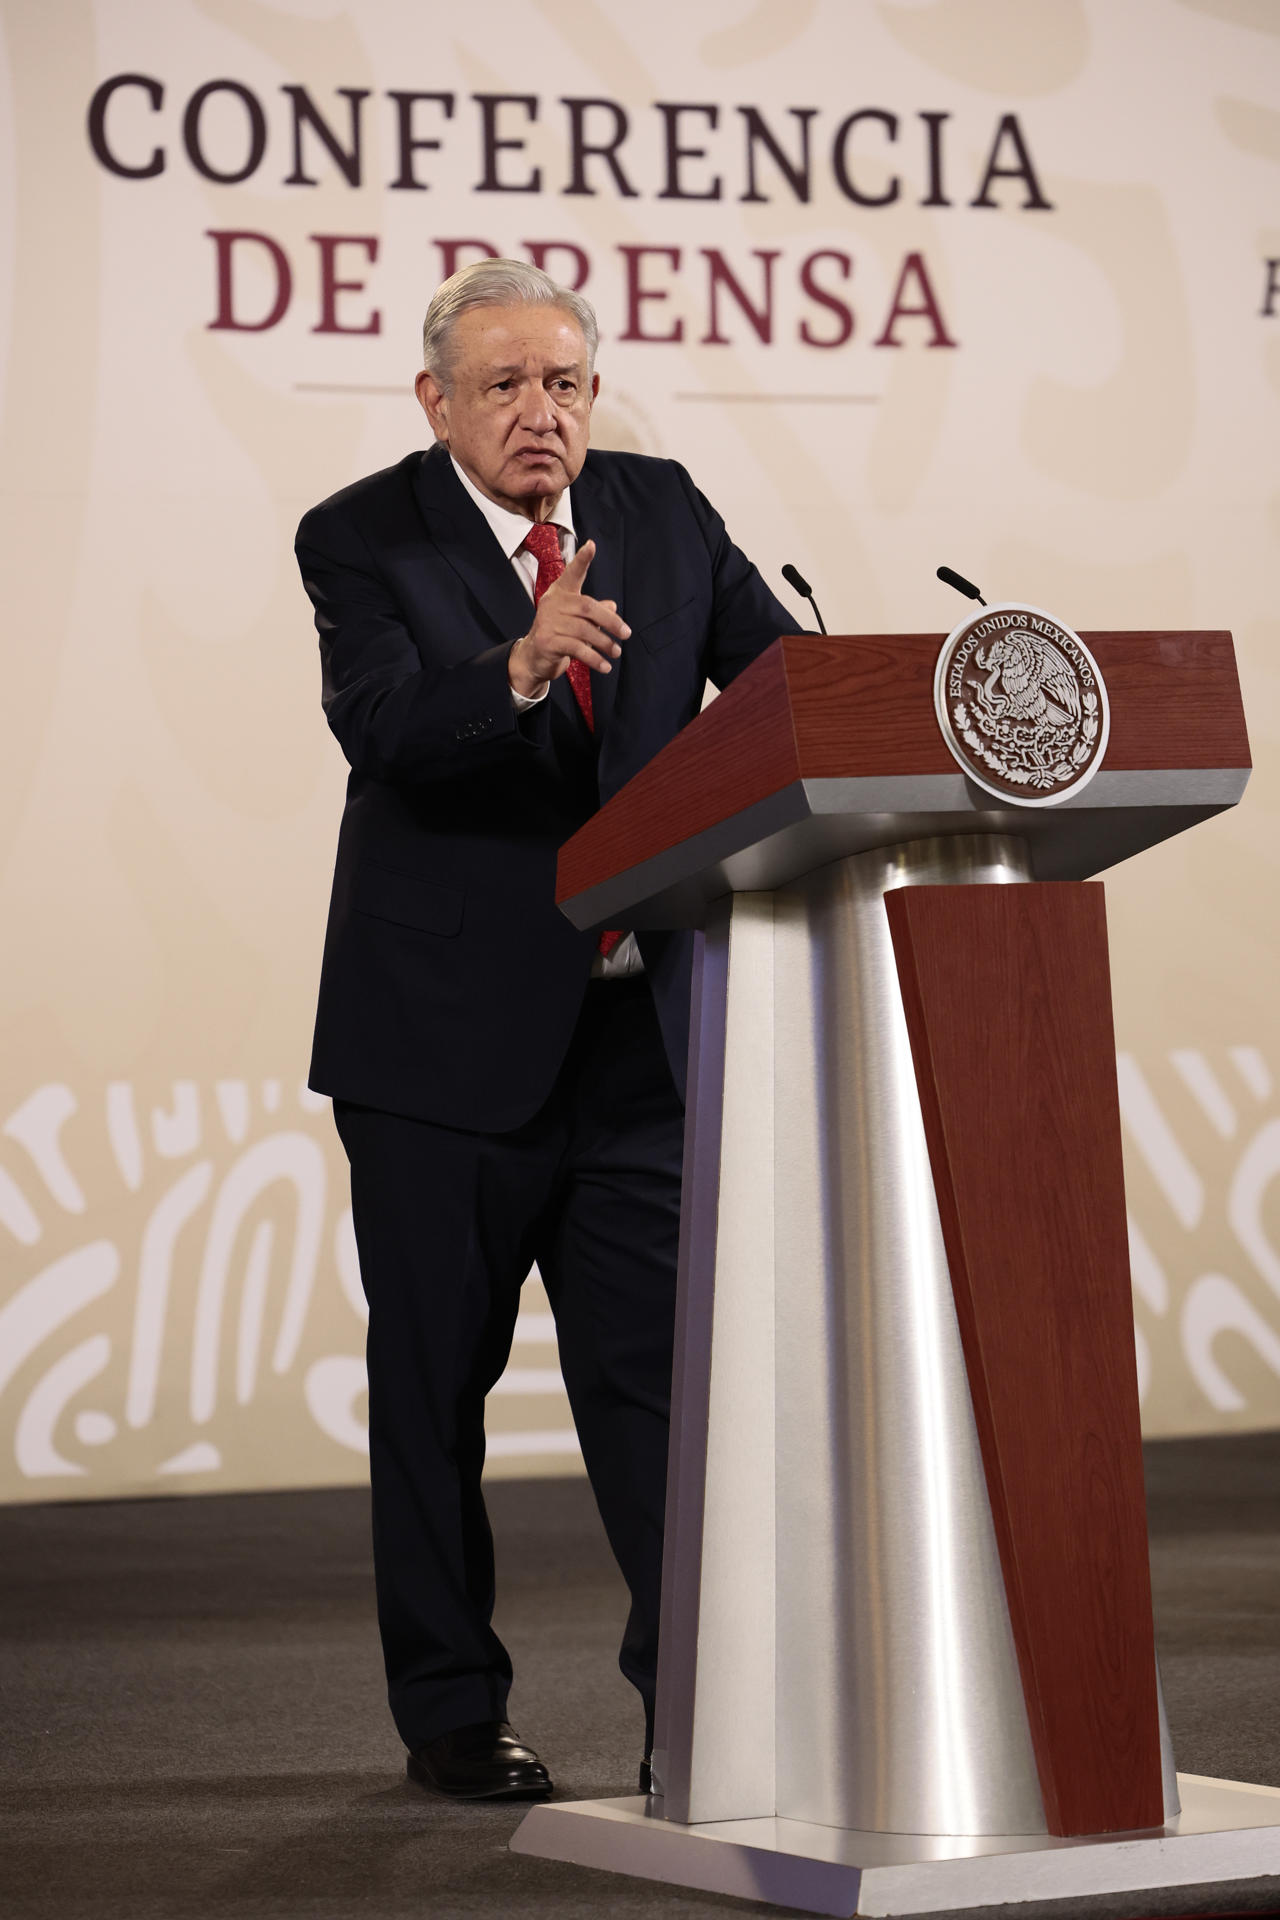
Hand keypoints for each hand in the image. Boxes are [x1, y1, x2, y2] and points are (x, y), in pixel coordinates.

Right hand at [508, 540, 630, 698]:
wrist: (534, 657)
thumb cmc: (559, 634)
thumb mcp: (577, 620)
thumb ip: (594, 612)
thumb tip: (613, 606)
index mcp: (561, 593)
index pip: (572, 573)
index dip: (582, 559)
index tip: (592, 546)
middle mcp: (552, 603)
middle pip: (587, 607)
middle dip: (610, 621)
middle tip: (626, 634)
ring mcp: (547, 622)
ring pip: (584, 630)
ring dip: (604, 643)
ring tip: (616, 652)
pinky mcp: (547, 642)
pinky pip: (577, 649)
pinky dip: (594, 659)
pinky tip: (605, 666)